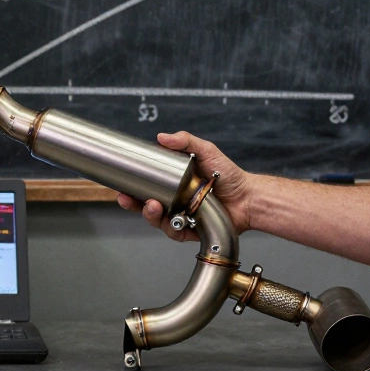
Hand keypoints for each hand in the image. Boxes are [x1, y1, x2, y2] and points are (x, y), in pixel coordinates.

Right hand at [117, 131, 252, 241]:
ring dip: (150, 215)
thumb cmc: (227, 175)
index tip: (122, 185)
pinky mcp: (189, 231)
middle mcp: (174, 201)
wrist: (247, 197)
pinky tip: (173, 219)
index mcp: (172, 184)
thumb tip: (162, 137)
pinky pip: (174, 232)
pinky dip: (171, 227)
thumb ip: (185, 141)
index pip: (146, 187)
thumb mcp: (206, 151)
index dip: (132, 188)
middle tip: (128, 198)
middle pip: (145, 206)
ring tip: (154, 206)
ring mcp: (180, 217)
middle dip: (133, 204)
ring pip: (157, 221)